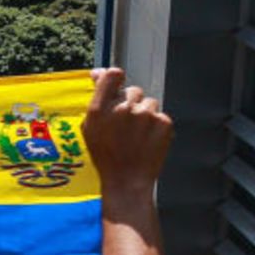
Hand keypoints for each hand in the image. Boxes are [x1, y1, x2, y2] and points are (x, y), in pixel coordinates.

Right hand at [82, 67, 170, 198]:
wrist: (126, 181)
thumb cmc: (106, 156)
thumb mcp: (90, 128)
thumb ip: (96, 98)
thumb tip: (99, 73)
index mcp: (100, 110)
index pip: (113, 75)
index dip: (115, 79)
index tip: (116, 87)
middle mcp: (123, 109)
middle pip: (133, 90)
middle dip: (131, 103)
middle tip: (126, 125)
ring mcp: (145, 115)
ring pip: (149, 102)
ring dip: (145, 114)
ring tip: (137, 135)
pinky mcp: (163, 123)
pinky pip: (161, 115)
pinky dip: (156, 126)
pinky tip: (147, 140)